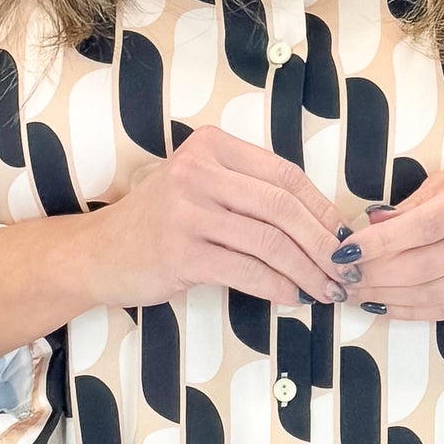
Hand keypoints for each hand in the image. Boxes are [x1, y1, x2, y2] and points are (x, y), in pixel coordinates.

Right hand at [93, 126, 355, 308]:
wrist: (98, 253)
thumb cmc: (160, 222)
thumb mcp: (201, 186)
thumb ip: (250, 190)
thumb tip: (324, 222)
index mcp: (211, 146)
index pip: (285, 174)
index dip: (322, 208)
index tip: (344, 236)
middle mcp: (198, 171)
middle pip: (282, 207)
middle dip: (322, 243)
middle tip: (344, 269)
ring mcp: (187, 212)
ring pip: (269, 241)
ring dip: (306, 270)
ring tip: (326, 289)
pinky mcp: (181, 253)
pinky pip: (246, 271)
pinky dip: (278, 287)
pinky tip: (293, 297)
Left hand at [325, 165, 443, 321]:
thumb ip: (416, 202)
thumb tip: (370, 224)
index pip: (421, 226)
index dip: (378, 243)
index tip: (343, 251)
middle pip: (422, 265)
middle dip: (373, 274)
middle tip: (339, 277)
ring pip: (430, 293)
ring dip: (384, 295)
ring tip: (352, 292)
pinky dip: (409, 310)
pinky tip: (382, 304)